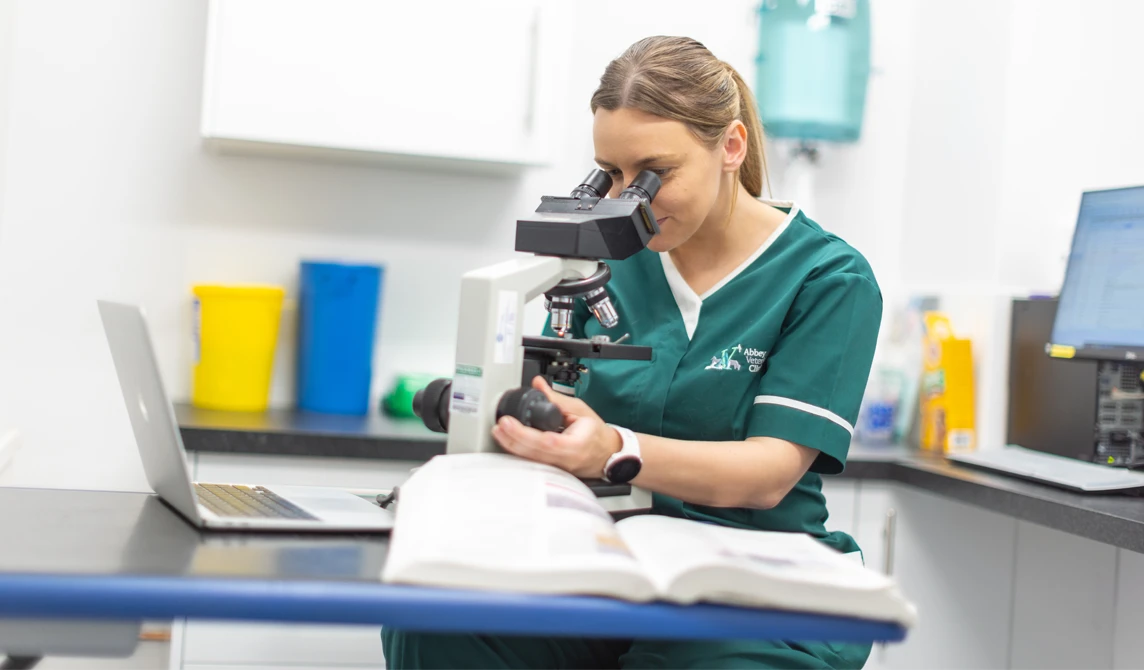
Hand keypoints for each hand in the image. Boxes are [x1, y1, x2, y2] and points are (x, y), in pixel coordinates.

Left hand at [492, 376, 620, 477]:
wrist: (607, 454)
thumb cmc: (596, 434)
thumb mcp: (579, 410)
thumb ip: (556, 398)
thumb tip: (538, 384)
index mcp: (575, 444)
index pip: (547, 441)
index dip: (525, 434)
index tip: (510, 422)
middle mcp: (566, 459)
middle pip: (535, 452)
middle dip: (513, 439)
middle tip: (500, 425)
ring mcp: (558, 468)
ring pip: (531, 460)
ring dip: (512, 446)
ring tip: (499, 432)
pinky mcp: (552, 470)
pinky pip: (533, 462)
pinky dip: (519, 452)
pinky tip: (508, 443)